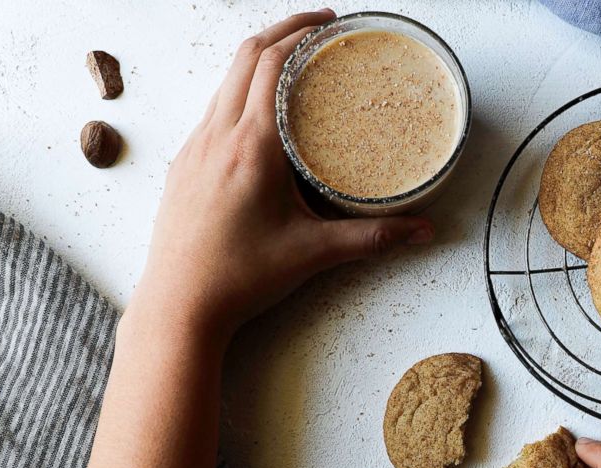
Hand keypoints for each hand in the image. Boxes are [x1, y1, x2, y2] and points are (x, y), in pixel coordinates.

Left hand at [134, 8, 433, 339]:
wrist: (178, 306)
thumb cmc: (239, 277)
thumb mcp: (314, 252)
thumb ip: (373, 237)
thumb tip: (421, 231)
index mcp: (251, 146)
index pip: (271, 64)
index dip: (301, 33)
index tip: (330, 26)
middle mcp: (217, 137)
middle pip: (245, 57)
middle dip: (282, 32)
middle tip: (319, 29)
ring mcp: (195, 149)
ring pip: (224, 81)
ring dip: (257, 60)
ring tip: (294, 64)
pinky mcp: (184, 166)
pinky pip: (213, 110)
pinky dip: (239, 92)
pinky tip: (261, 116)